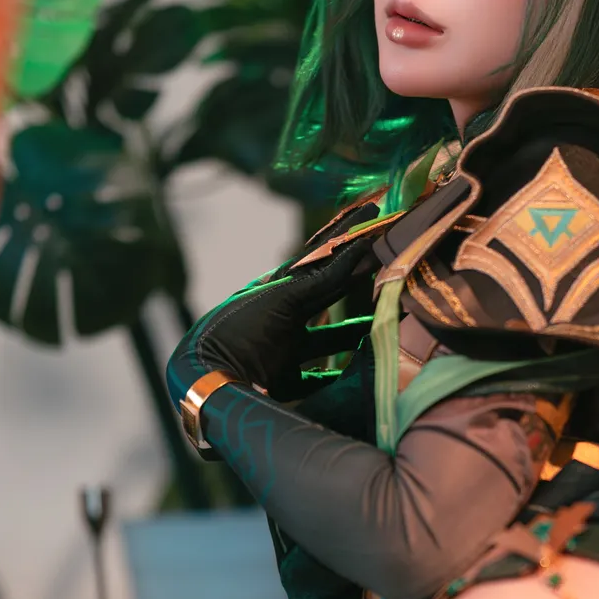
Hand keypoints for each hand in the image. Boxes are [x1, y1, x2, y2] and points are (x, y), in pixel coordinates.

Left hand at [169, 238, 371, 404]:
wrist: (208, 381)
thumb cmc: (239, 331)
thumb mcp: (282, 300)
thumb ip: (322, 280)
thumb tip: (360, 252)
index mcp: (277, 289)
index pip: (320, 258)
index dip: (347, 239)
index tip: (374, 216)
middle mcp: (280, 316)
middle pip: (328, 294)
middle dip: (357, 279)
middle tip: (391, 263)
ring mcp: (281, 349)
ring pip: (328, 338)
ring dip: (354, 333)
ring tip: (387, 325)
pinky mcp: (282, 381)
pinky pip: (316, 378)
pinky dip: (337, 377)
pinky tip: (358, 375)